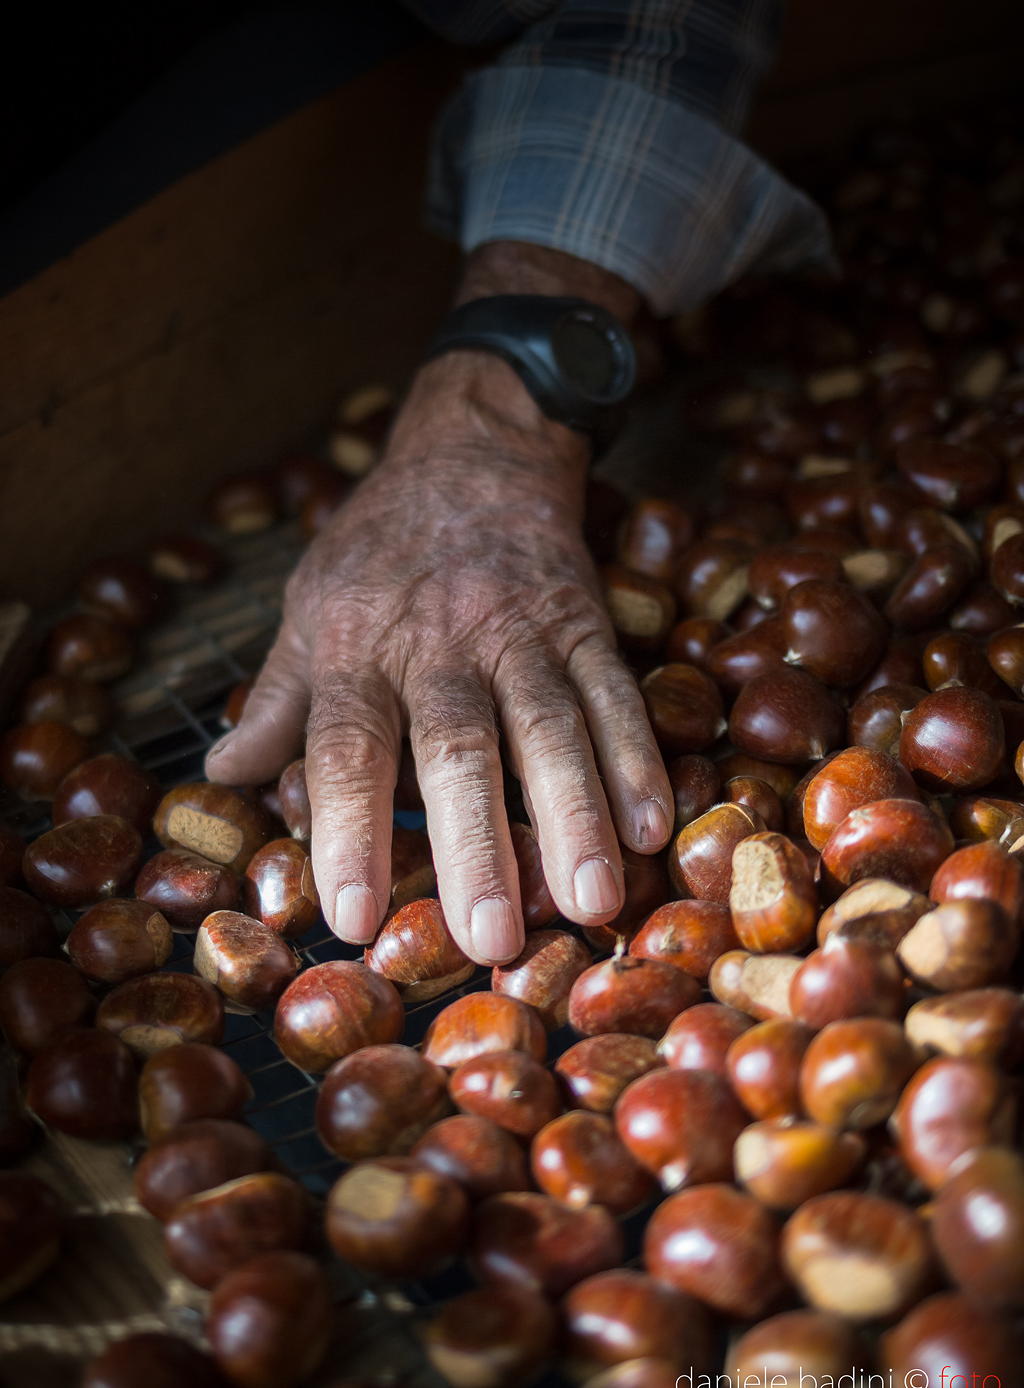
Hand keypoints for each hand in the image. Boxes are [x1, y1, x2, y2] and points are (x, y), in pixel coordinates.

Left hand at [205, 244, 672, 963]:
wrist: (473, 449)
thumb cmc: (381, 549)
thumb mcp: (309, 608)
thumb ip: (277, 700)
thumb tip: (222, 778)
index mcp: (357, 651)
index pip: (346, 749)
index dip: (349, 832)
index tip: (354, 918)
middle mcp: (438, 645)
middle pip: (458, 749)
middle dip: (478, 846)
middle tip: (493, 938)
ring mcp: (520, 631)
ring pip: (551, 727)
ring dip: (575, 816)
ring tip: (594, 901)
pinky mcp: (584, 620)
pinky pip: (614, 691)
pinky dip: (637, 757)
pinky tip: (653, 825)